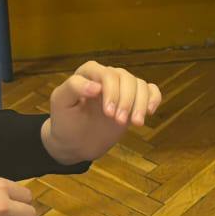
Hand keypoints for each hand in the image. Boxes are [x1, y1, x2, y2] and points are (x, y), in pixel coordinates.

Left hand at [41, 61, 162, 165]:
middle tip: (119, 123)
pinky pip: (150, 90)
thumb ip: (73, 88)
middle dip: (126, 101)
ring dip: (140, 103)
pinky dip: (154, 98)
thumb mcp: (60, 103)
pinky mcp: (133, 100)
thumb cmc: (65, 121)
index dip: (111, 91)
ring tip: (136, 124)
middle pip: (126, 78)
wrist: (75, 142)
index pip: (107, 74)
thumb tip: (96, 86)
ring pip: (140, 84)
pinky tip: (149, 112)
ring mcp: (122, 88)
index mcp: (88, 73)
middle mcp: (107, 76)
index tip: (109, 113)